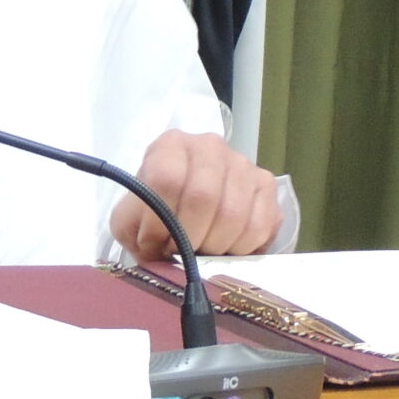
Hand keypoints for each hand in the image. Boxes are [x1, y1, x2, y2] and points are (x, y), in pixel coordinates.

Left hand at [110, 130, 284, 260]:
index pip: (167, 179)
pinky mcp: (267, 184)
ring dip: (215, 246)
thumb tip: (158, 252)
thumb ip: (136, 230)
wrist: (184, 209)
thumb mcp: (131, 219)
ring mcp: (243, 163)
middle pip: (204, 196)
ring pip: (234, 214)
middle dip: (190, 238)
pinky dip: (242, 248)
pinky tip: (227, 248)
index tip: (154, 244)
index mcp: (171, 146)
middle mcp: (210, 146)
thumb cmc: (154, 212)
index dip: (159, 222)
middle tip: (182, 253)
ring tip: (203, 251)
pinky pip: (260, 225)